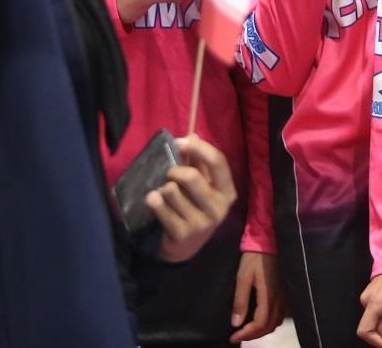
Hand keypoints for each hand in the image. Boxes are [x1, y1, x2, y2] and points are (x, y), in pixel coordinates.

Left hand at [150, 134, 237, 262]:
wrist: (186, 246)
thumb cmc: (195, 206)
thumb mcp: (203, 184)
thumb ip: (198, 162)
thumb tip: (191, 135)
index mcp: (228, 192)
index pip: (218, 162)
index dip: (198, 148)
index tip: (180, 142)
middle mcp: (219, 208)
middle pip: (192, 177)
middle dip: (175, 171)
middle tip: (169, 173)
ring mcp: (201, 223)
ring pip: (172, 191)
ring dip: (164, 188)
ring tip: (165, 193)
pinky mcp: (182, 234)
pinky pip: (160, 207)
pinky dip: (153, 200)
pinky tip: (155, 201)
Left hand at [229, 251, 284, 342]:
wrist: (270, 240)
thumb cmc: (255, 257)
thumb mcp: (243, 277)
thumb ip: (240, 301)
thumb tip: (235, 323)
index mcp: (269, 296)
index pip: (260, 324)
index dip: (246, 334)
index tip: (232, 337)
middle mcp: (280, 300)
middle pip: (269, 327)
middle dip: (253, 335)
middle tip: (238, 336)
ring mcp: (285, 296)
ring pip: (276, 322)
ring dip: (262, 330)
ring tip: (247, 330)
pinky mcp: (287, 292)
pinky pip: (281, 315)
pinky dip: (270, 322)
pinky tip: (261, 318)